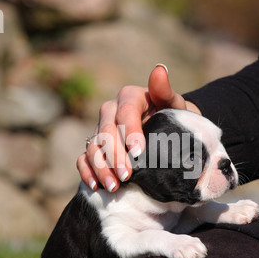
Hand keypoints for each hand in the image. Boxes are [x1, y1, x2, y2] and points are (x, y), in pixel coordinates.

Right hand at [77, 64, 200, 191]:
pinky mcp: (95, 146)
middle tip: (127, 177)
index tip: (139, 152)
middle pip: (106, 132)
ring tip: (114, 187)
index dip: (130, 132)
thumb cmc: (173, 118)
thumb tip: (159, 70)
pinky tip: (97, 186)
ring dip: (101, 167)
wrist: (167, 133)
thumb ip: (165, 91)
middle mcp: (111, 111)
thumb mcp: (174, 106)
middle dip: (115, 155)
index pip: (126, 112)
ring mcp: (100, 129)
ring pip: (93, 146)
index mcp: (129, 97)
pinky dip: (87, 172)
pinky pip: (84, 158)